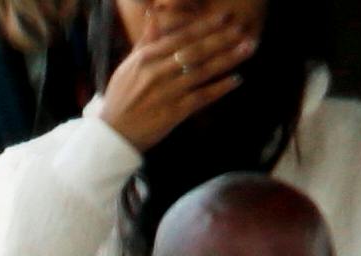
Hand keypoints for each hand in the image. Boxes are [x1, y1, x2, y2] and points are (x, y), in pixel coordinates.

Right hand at [90, 0, 259, 153]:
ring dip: (228, 59)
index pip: (181, 37)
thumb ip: (146, 40)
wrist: (112, 135)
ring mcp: (167, 93)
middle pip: (196, 51)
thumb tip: (154, 14)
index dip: (205, 26)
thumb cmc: (120, 99)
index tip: (225, 17)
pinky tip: (236, 80)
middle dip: (222, 39)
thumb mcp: (128, 66)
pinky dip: (219, 88)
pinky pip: (202, 97)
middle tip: (244, 29)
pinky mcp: (174, 113)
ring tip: (248, 48)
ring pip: (203, 71)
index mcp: (146, 58)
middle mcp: (157, 72)